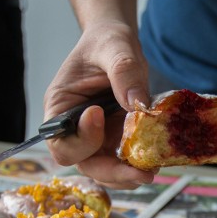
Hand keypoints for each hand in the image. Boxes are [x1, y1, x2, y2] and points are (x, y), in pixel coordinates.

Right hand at [43, 21, 153, 188]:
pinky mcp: (116, 140)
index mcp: (61, 106)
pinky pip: (122, 162)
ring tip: (150, 171)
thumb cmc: (107, 42)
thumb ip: (124, 71)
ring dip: (126, 175)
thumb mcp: (115, 47)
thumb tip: (137, 103)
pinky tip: (155, 161)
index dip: (81, 139)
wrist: (118, 44)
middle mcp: (75, 128)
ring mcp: (96, 138)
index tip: (100, 115)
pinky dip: (137, 166)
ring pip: (104, 169)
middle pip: (84, 163)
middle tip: (141, 172)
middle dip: (111, 171)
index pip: (62, 141)